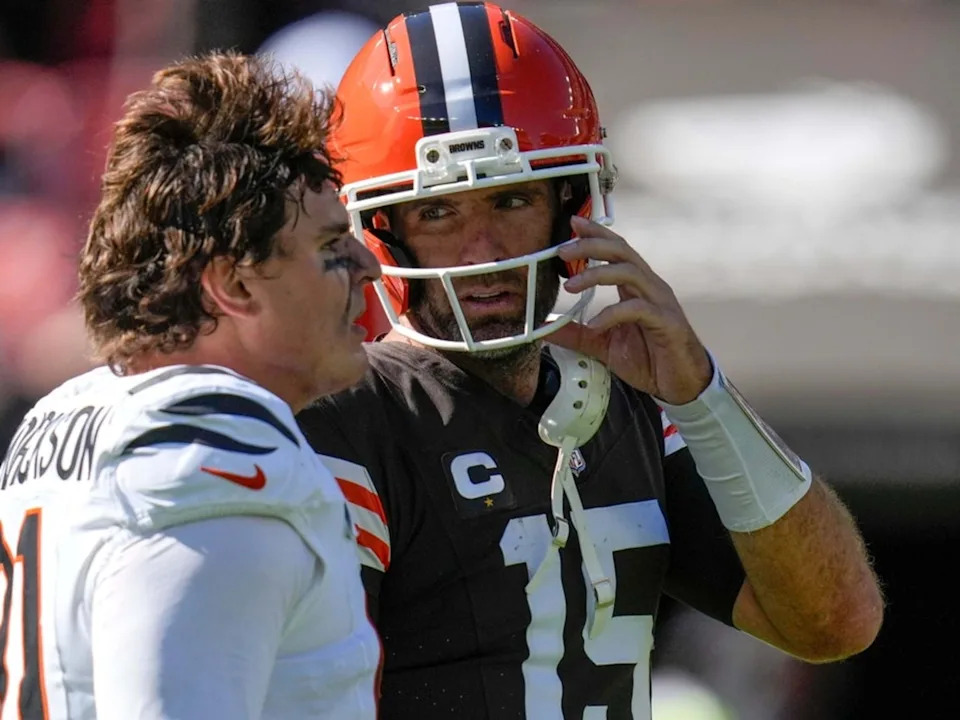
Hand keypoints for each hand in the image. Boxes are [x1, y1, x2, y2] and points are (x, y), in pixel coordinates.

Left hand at [548, 215, 711, 404]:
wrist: (681, 384)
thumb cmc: (648, 359)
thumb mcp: (603, 345)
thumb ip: (576, 334)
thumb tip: (545, 329)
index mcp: (635, 287)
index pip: (616, 250)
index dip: (596, 233)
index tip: (573, 223)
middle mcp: (649, 287)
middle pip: (621, 251)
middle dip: (591, 245)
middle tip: (562, 250)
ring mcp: (660, 303)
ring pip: (629, 272)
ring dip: (596, 274)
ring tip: (570, 286)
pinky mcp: (666, 322)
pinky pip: (638, 309)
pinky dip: (613, 313)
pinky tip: (595, 325)